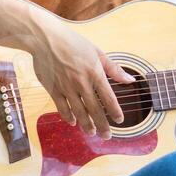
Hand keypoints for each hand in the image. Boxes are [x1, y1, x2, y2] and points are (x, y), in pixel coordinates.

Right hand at [27, 18, 132, 135]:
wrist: (45, 38)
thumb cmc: (73, 43)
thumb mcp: (97, 52)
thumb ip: (114, 69)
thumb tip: (130, 80)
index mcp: (95, 73)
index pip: (108, 98)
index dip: (115, 111)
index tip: (120, 120)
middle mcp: (82, 83)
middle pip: (95, 109)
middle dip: (102, 125)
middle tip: (107, 136)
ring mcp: (66, 87)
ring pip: (79, 111)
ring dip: (86, 124)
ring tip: (92, 132)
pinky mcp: (53, 89)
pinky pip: (62, 107)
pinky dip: (68, 116)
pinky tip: (73, 122)